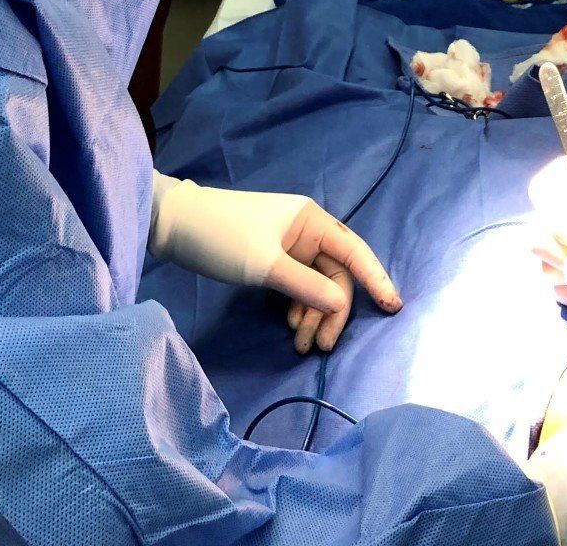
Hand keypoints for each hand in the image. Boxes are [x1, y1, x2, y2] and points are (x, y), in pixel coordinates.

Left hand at [147, 175, 401, 352]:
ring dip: (313, 314)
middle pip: (334, 275)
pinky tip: (291, 325)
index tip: (392, 307)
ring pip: (316, 284)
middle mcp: (307, 231)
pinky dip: (298, 306)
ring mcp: (289, 245)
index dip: (375, 279)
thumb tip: (342, 304)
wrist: (174, 226)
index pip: (354, 251)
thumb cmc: (223, 238)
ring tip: (300, 343)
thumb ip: (307, 286)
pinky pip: (298, 285)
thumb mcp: (265, 265)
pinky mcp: (273, 258)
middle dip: (331, 311)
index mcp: (311, 221)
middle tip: (321, 346)